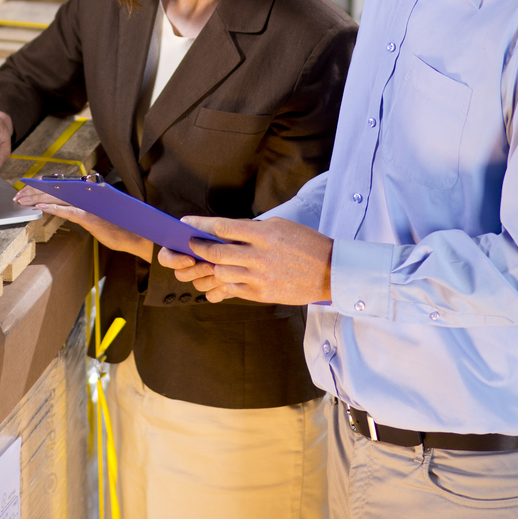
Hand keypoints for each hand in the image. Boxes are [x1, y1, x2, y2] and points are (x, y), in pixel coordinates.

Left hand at [14, 184, 153, 261]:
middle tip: (18, 196)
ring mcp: (88, 205)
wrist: (133, 235)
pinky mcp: (89, 218)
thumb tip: (68, 202)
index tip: (25, 188)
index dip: (41, 186)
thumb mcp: (94, 215)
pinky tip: (41, 208)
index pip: (59, 186)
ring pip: (58, 198)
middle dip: (34, 192)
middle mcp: (86, 195)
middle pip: (55, 190)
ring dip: (38, 198)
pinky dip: (54, 208)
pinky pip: (68, 211)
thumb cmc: (115, 226)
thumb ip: (81, 207)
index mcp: (85, 193)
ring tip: (23, 200)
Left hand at [156, 217, 332, 305]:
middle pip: (216, 252)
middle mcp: (258, 255)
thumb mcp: (281, 226)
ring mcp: (260, 277)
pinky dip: (220, 287)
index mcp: (263, 234)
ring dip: (208, 269)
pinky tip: (214, 285)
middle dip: (198, 248)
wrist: (331, 271)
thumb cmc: (306, 244)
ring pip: (221, 273)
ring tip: (201, 265)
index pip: (223, 227)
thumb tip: (229, 231)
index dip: (200, 225)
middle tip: (190, 245)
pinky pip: (233, 291)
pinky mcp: (262, 294)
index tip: (186, 223)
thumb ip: (254, 229)